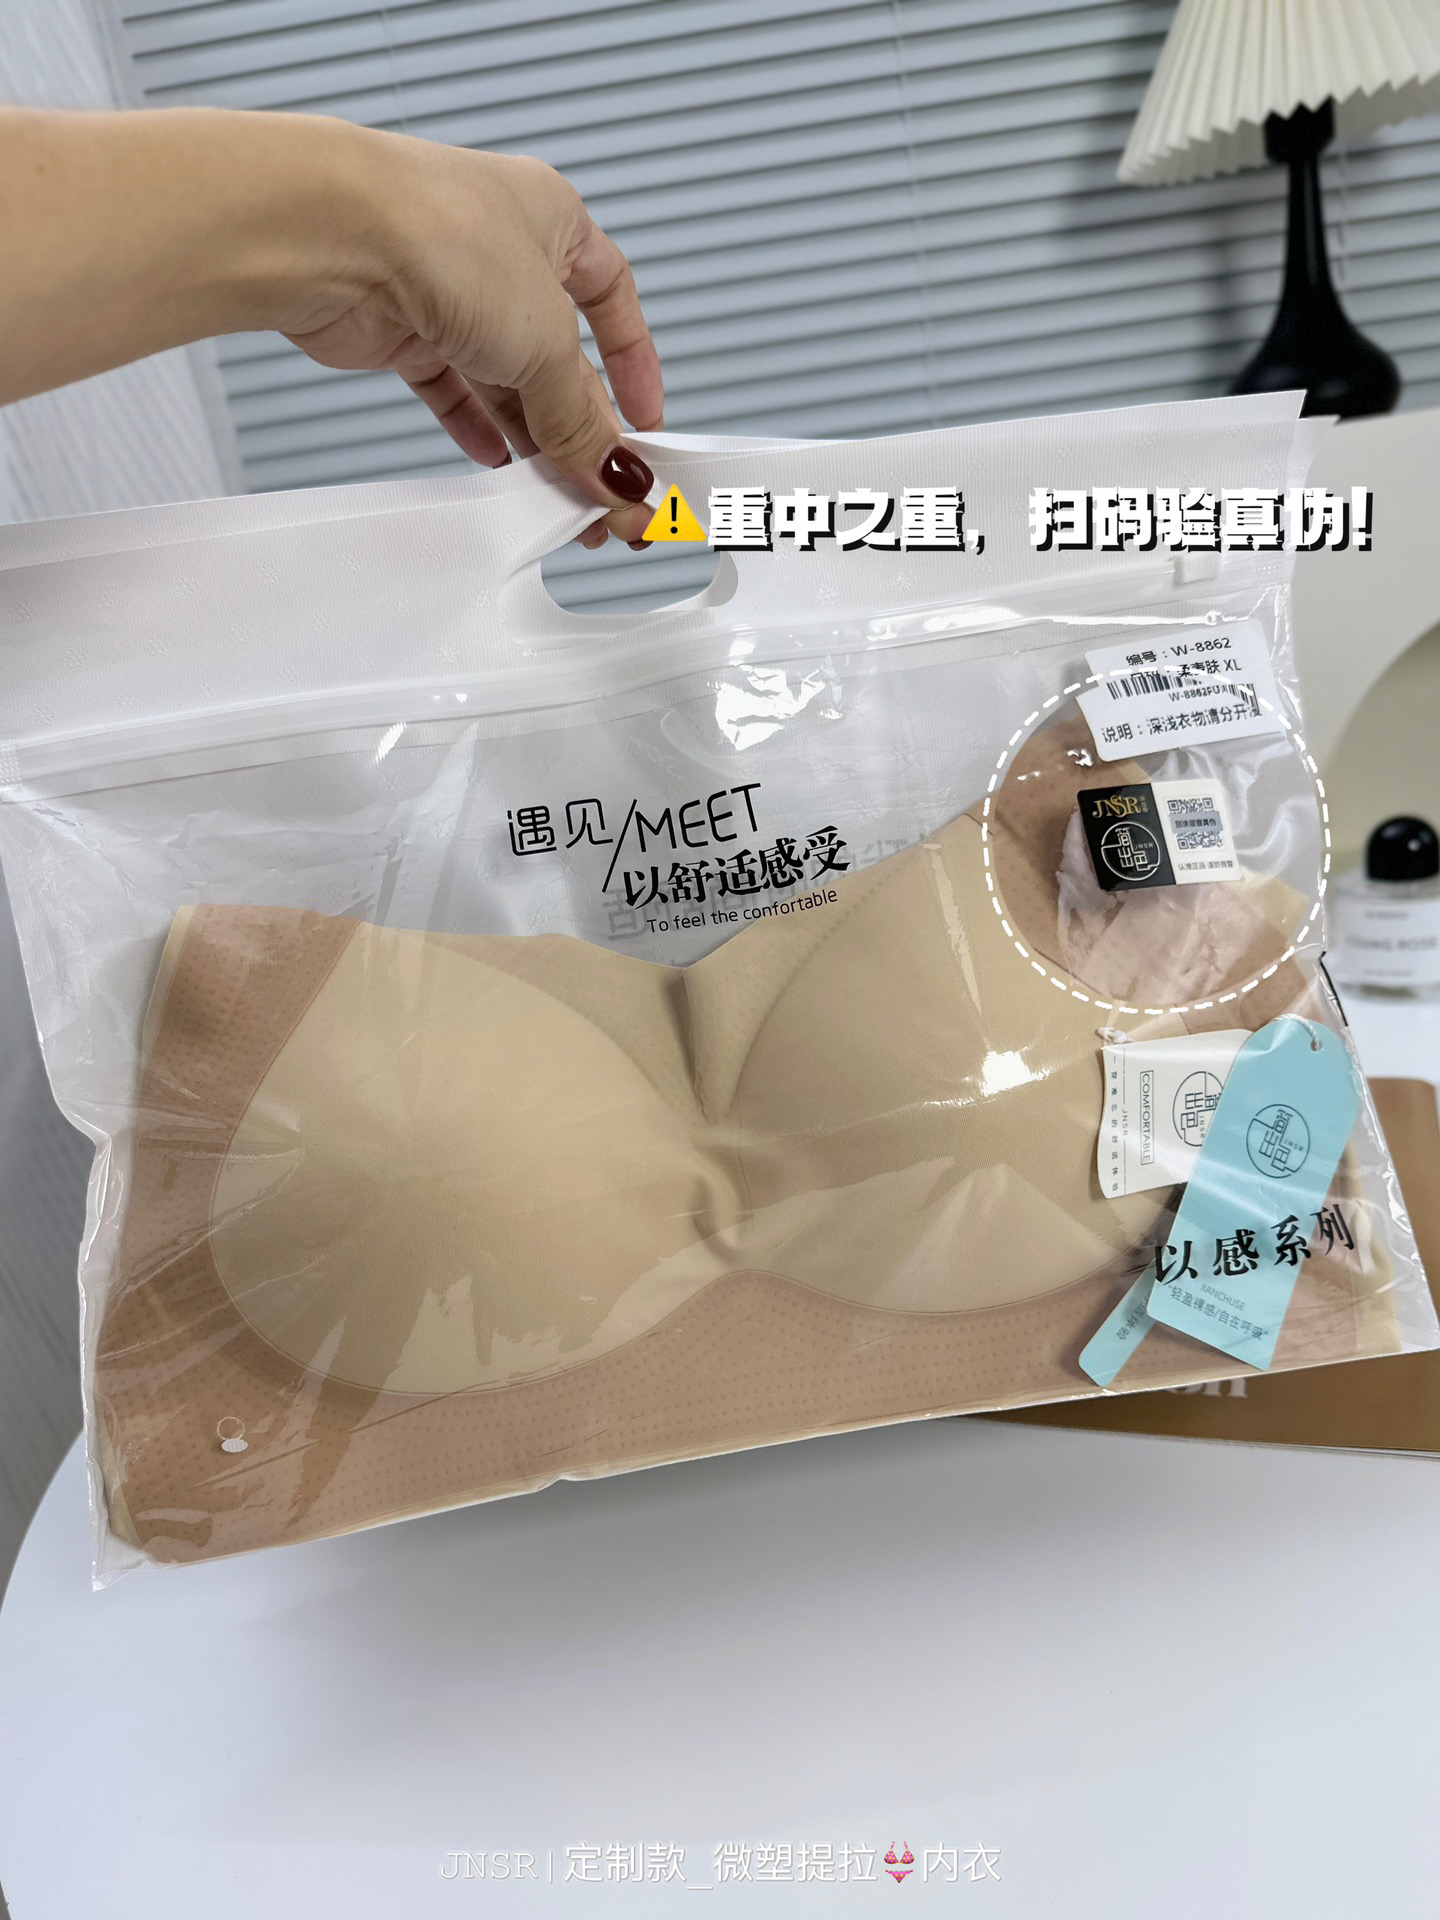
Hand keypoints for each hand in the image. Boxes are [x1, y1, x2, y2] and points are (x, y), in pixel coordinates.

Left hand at [285, 139, 662, 547]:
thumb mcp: (546, 343)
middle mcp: (500, 249)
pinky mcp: (401, 329)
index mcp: (553, 219)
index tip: (646, 420)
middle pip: (559, 356)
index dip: (634, 362)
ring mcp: (448, 289)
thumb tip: (617, 474)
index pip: (613, 298)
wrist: (330, 239)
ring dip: (535, 442)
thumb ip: (582, 421)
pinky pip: (450, 391)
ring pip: (506, 380)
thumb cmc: (438, 234)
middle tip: (606, 489)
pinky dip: (475, 429)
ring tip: (557, 496)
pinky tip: (497, 464)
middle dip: (584, 428)